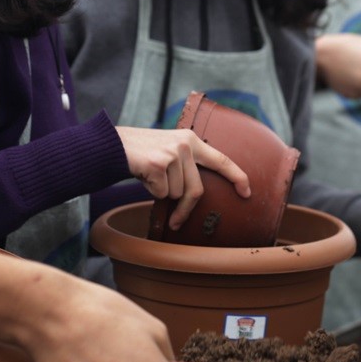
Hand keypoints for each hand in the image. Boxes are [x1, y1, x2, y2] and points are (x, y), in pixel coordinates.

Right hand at [116, 126, 251, 229]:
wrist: (113, 145)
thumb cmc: (143, 153)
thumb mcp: (170, 150)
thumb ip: (187, 164)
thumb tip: (198, 194)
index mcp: (192, 140)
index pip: (222, 160)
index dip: (237, 177)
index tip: (247, 192)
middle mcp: (186, 145)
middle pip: (196, 190)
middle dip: (185, 209)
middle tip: (176, 221)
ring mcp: (172, 153)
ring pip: (176, 193)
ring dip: (163, 193)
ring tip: (151, 175)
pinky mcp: (158, 164)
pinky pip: (161, 193)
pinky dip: (151, 190)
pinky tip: (143, 175)